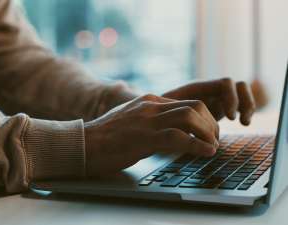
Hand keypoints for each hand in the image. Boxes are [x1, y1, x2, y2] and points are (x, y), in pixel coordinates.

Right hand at [84, 94, 218, 175]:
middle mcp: (152, 106)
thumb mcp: (134, 119)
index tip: (209, 132)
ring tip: (212, 146)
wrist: (83, 142)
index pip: (188, 102)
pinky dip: (197, 145)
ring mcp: (148, 121)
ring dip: (208, 133)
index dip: (205, 117)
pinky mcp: (144, 138)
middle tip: (214, 139)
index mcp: (150, 101)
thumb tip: (172, 128)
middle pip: (195, 106)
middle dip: (211, 123)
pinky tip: (206, 152)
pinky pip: (178, 137)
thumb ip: (152, 119)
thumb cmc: (108, 136)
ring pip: (190, 117)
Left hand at [163, 78, 255, 124]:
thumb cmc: (159, 113)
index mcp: (198, 87)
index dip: (231, 98)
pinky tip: (243, 123)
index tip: (230, 118)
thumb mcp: (166, 112)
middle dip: (243, 102)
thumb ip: (176, 112)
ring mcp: (215, 97)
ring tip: (244, 123)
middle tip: (239, 121)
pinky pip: (240, 103)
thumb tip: (184, 121)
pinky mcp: (219, 107)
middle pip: (237, 85)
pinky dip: (245, 110)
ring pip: (241, 92)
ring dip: (248, 105)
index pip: (225, 83)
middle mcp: (209, 90)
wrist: (157, 115)